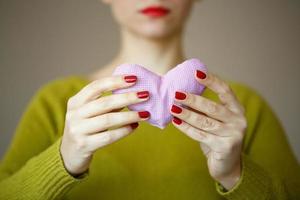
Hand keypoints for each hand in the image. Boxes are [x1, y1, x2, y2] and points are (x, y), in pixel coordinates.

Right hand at [60, 75, 149, 175]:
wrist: (70, 154)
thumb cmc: (86, 129)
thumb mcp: (91, 113)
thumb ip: (107, 103)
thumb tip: (133, 92)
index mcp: (75, 102)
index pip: (96, 86)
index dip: (115, 81)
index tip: (134, 78)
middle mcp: (74, 114)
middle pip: (104, 103)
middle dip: (127, 97)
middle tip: (145, 95)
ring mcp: (77, 130)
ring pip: (108, 120)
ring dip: (129, 115)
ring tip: (145, 114)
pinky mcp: (84, 145)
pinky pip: (108, 136)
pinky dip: (124, 130)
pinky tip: (135, 126)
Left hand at [170, 71, 246, 189]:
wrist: (228, 165)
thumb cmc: (218, 137)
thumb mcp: (215, 121)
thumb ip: (205, 109)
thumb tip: (183, 93)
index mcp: (237, 109)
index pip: (226, 91)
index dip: (212, 81)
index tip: (196, 73)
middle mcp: (238, 121)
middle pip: (213, 107)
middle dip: (193, 100)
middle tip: (177, 94)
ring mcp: (233, 135)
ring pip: (205, 122)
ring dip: (187, 114)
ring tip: (173, 108)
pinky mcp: (225, 147)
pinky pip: (200, 135)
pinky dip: (186, 128)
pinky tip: (176, 121)